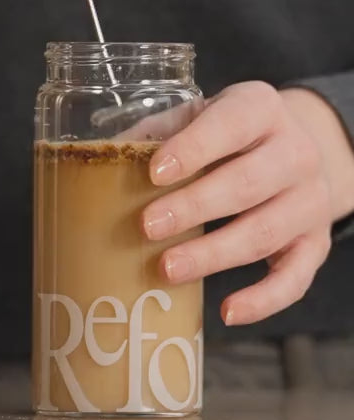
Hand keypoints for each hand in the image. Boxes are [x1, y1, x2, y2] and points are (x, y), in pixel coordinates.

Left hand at [142, 81, 353, 324]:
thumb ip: (160, 131)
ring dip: (214, 254)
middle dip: (194, 207)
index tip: (154, 172)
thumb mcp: (200, 115)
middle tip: (147, 225)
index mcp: (262, 108)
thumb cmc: (232, 133)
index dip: (194, 148)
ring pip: (265, 232)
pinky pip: (295, 278)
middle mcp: (296, 151)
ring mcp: (311, 200)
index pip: (231, 124)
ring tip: (167, 268)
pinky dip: (263, 299)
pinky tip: (228, 311)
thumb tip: (104, 158)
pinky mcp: (316, 242)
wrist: (294, 149)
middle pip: (247, 182)